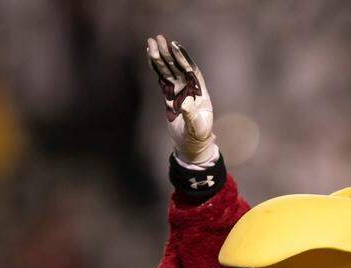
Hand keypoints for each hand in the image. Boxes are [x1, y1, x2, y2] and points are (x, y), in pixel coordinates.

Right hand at [147, 34, 216, 165]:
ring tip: (150, 43)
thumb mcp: (197, 128)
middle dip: (168, 53)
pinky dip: (156, 68)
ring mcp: (179, 92)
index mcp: (200, 93)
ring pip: (168, 71)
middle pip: (178, 67)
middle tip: (158, 38)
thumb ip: (191, 116)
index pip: (191, 72)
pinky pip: (162, 79)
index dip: (183, 59)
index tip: (175, 47)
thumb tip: (185, 103)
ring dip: (160, 57)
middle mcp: (190, 89)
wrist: (191, 145)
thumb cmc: (197, 137)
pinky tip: (150, 57)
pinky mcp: (169, 97)